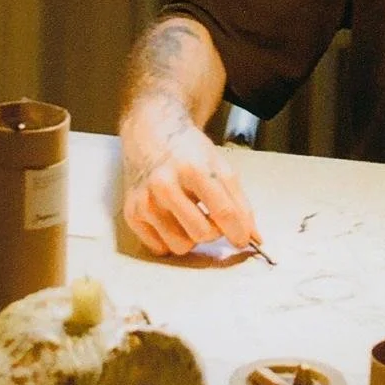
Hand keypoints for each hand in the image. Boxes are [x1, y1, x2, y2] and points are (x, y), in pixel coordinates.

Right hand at [121, 100, 260, 256]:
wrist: (152, 135)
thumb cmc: (188, 151)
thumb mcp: (220, 166)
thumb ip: (239, 202)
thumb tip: (253, 236)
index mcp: (193, 169)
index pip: (223, 211)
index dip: (238, 231)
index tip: (243, 240)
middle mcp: (164, 185)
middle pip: (202, 233)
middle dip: (214, 232)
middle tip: (212, 218)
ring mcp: (145, 201)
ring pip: (180, 246)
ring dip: (191, 238)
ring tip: (190, 216)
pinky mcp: (131, 214)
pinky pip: (159, 248)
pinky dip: (170, 239)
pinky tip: (172, 219)